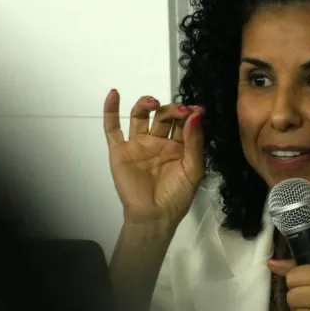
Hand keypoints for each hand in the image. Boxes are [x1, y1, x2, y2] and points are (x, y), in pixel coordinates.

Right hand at [102, 90, 204, 225]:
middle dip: (172, 110)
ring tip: (154, 103)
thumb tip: (196, 115)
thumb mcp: (193, 169)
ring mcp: (138, 144)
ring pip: (140, 116)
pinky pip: (112, 128)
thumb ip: (194, 142)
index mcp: (177, 146)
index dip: (190, 113)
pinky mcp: (120, 150)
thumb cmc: (177, 195)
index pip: (183, 122)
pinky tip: (114, 94)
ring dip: (146, 104)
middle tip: (181, 110)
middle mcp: (157, 141)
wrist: (155, 216)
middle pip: (163, 116)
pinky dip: (111, 110)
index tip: (198, 109)